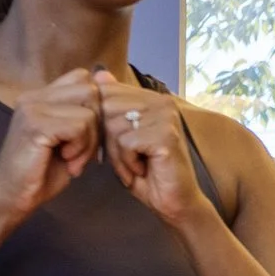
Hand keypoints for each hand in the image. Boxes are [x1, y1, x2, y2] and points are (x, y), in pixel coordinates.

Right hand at [0, 68, 101, 217]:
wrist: (13, 196)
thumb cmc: (43, 172)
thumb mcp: (72, 140)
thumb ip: (86, 117)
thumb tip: (109, 89)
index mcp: (41, 96)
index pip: (83, 77)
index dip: (96, 106)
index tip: (87, 136)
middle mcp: (34, 96)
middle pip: (90, 91)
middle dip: (96, 125)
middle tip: (83, 151)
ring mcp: (32, 108)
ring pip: (88, 112)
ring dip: (89, 142)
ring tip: (73, 159)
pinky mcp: (35, 125)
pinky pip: (79, 127)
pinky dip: (81, 149)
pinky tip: (67, 161)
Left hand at [96, 71, 213, 231]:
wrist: (175, 202)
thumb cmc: (148, 172)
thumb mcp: (121, 136)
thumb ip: (111, 107)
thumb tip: (98, 73)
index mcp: (152, 98)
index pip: (107, 94)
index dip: (102, 124)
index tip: (118, 147)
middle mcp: (162, 101)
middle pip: (107, 108)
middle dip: (108, 140)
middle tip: (127, 160)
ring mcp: (166, 116)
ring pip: (114, 126)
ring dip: (117, 154)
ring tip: (135, 166)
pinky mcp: (166, 135)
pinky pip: (125, 142)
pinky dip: (127, 162)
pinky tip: (142, 170)